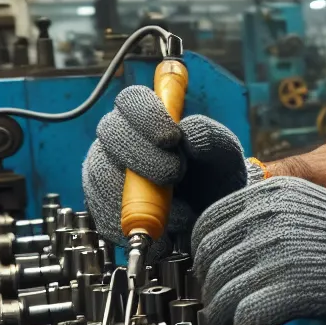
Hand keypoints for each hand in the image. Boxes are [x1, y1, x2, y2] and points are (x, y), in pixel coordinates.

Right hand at [83, 86, 252, 258]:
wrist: (211, 219)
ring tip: (177, 207)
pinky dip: (135, 221)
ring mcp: (104, 171)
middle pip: (111, 132)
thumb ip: (212, 138)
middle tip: (175, 174)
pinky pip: (103, 211)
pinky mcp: (100, 205)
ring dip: (141, 193)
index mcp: (148, 118)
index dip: (147, 115)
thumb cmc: (214, 178)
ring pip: (102, 173)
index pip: (131, 100)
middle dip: (144, 155)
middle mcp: (119, 140)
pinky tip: (163, 225)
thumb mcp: (225, 157)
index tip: (171, 138)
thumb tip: (189, 132)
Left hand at [191, 176, 325, 324]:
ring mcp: (278, 252)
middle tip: (221, 304)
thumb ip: (268, 217)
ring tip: (231, 323)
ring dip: (220, 313)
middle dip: (209, 288)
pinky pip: (243, 314)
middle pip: (208, 260)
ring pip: (219, 291)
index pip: (207, 224)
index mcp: (271, 192)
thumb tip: (226, 249)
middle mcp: (269, 217)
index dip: (203, 255)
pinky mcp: (291, 289)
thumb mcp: (310, 207)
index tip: (212, 273)